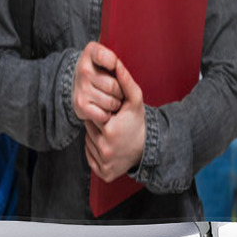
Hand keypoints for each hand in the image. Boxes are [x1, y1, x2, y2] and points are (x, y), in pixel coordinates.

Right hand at [72, 42, 123, 124]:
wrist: (85, 88)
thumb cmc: (105, 72)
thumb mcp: (112, 60)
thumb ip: (119, 57)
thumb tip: (123, 58)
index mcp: (92, 51)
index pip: (108, 58)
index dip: (115, 65)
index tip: (114, 66)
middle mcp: (83, 68)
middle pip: (113, 85)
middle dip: (120, 90)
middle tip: (116, 89)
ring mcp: (80, 87)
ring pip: (110, 101)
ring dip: (115, 104)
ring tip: (111, 98)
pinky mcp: (79, 105)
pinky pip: (103, 114)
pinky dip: (107, 114)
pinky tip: (103, 108)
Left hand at [84, 58, 145, 182]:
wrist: (148, 147)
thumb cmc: (138, 121)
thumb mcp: (135, 100)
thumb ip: (125, 81)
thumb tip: (116, 63)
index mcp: (110, 131)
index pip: (93, 115)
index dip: (101, 112)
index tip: (111, 114)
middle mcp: (106, 150)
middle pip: (89, 129)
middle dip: (98, 124)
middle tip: (111, 123)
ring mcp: (104, 163)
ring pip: (88, 142)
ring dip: (96, 136)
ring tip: (111, 133)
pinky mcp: (103, 173)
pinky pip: (90, 157)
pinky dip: (96, 151)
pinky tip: (109, 145)